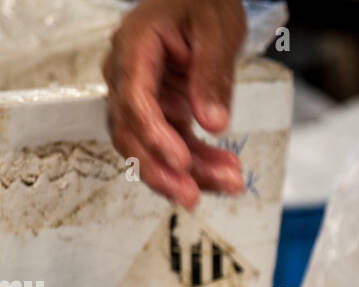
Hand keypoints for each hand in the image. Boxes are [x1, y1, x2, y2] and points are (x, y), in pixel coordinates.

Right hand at [102, 0, 247, 207]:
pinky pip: (174, 145)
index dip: (154, 136)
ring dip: (189, 173)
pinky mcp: (161, 111)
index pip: (134, 99)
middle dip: (162, 170)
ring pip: (152, 148)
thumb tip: (213, 123)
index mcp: (134, 46)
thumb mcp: (217, 32)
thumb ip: (213, 77)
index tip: (180, 162)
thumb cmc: (204, 3)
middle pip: (131, 133)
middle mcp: (128, 74)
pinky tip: (226, 171)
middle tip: (193, 196)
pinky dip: (200, 163)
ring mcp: (142, 96)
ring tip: (230, 183)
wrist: (202, 0)